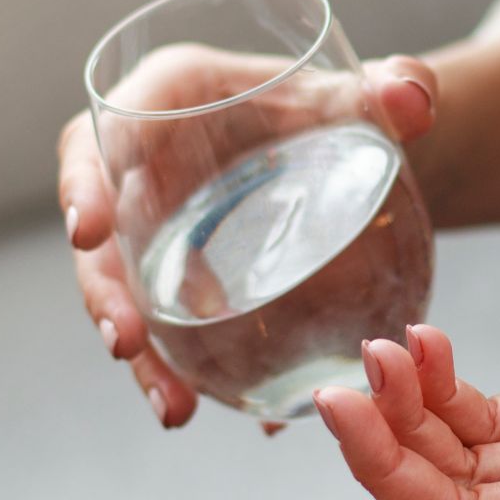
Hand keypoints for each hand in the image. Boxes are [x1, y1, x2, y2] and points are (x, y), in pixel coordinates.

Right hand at [57, 44, 436, 427]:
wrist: (347, 152)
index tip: (90, 232)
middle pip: (103, 229)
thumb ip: (398, 87)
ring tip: (174, 408)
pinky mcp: (184, 276)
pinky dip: (191, 372)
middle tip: (125, 341)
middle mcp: (147, 166)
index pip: (112, 129)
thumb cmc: (339, 108)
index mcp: (173, 99)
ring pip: (129, 293)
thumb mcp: (371, 96)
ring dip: (145, 355)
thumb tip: (413, 101)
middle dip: (104, 289)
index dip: (86, 181)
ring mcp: (160, 227)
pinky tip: (223, 412)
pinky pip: (172, 327)